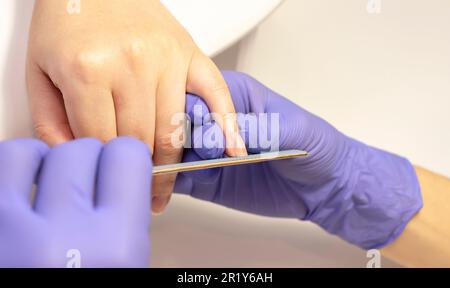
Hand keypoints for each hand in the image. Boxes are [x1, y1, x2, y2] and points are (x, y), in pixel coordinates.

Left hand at [0, 137, 151, 267]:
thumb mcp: (126, 266)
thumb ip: (129, 221)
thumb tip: (126, 179)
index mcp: (117, 247)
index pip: (127, 156)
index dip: (127, 157)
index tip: (121, 163)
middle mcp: (68, 238)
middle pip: (86, 150)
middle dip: (91, 161)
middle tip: (89, 183)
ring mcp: (16, 233)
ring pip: (39, 152)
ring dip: (50, 160)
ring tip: (54, 181)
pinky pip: (4, 164)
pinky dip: (17, 165)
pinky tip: (25, 183)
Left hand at [26, 0, 245, 212]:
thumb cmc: (68, 22)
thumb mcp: (39, 72)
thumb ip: (51, 123)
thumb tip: (76, 160)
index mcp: (88, 71)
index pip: (104, 143)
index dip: (109, 172)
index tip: (115, 189)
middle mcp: (132, 65)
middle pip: (142, 142)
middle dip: (142, 179)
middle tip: (143, 201)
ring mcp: (166, 59)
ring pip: (173, 130)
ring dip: (171, 168)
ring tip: (164, 190)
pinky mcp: (189, 53)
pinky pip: (216, 93)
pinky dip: (227, 125)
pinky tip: (234, 149)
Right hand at [176, 71, 421, 248]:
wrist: (324, 186)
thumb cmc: (315, 146)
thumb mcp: (292, 129)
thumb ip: (257, 129)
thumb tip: (222, 133)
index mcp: (233, 98)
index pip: (199, 95)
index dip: (196, 112)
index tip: (208, 132)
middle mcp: (215, 122)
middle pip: (177, 122)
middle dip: (181, 137)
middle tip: (205, 153)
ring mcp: (208, 152)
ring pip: (172, 151)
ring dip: (167, 161)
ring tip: (176, 173)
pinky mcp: (206, 180)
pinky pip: (179, 179)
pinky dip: (167, 183)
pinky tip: (166, 188)